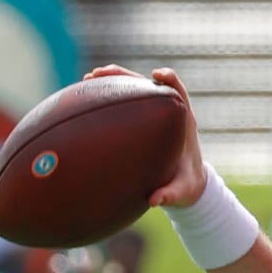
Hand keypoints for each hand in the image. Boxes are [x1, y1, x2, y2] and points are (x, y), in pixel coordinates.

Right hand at [84, 64, 207, 207]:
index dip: (169, 80)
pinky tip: (85, 100)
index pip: (179, 92)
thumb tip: (155, 201)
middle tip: (102, 72)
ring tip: (89, 78)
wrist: (185, 185)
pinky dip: (107, 100)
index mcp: (183, 122)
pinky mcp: (140, 122)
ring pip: (132, 90)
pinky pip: (123, 105)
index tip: (156, 75)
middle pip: (148, 84)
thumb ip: (171, 195)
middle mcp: (167, 114)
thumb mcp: (182, 192)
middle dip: (126, 75)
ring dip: (112, 81)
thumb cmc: (186, 186)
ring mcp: (152, 116)